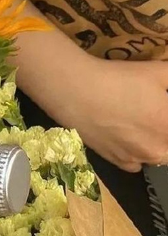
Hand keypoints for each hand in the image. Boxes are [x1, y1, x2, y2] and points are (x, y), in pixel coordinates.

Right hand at [45, 57, 167, 171]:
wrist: (76, 92)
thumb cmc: (118, 79)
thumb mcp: (158, 71)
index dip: (165, 114)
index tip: (161, 109)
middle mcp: (157, 150)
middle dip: (163, 129)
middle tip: (154, 114)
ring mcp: (134, 158)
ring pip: (157, 156)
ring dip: (155, 144)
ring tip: (140, 124)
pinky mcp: (113, 161)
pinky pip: (135, 164)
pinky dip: (136, 154)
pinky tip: (127, 137)